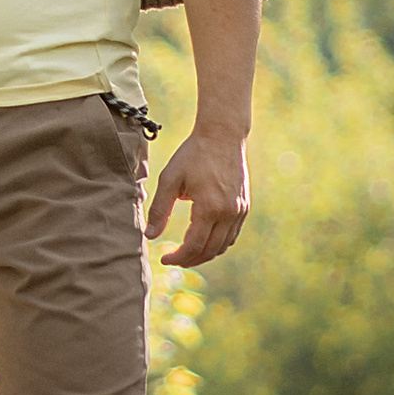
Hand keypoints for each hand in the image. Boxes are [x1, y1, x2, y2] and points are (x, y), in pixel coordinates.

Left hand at [146, 126, 249, 267]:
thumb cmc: (193, 154)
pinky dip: (218, 243)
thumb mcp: (170, 178)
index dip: (178, 257)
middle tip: (174, 259)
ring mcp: (239, 211)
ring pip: (223, 246)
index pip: (194, 246)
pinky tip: (205, 240)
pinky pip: (232, 235)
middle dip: (191, 259)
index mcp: (209, 208)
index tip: (164, 258)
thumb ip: (159, 209)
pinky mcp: (244, 206)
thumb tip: (149, 235)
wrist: (223, 135)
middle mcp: (228, 213)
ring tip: (187, 253)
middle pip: (210, 251)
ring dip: (205, 254)